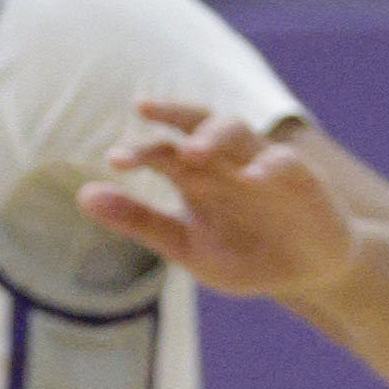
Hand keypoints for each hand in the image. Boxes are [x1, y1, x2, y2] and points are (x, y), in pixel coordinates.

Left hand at [74, 98, 357, 299]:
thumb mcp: (185, 245)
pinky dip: (268, 167)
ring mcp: (265, 166)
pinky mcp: (303, 180)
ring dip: (214, 135)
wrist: (307, 274)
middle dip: (174, 115)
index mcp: (196, 176)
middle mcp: (228, 162)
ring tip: (191, 149)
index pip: (163, 150)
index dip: (140, 150)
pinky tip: (251, 178)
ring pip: (239, 131)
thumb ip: (139, 221)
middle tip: (145, 113)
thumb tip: (82, 194)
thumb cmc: (243, 254)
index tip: (114, 159)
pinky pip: (285, 164)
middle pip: (199, 122)